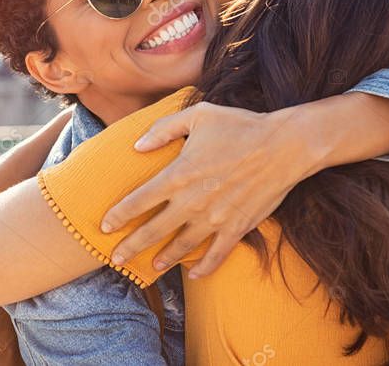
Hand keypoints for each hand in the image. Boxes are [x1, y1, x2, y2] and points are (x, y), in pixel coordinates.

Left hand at [101, 101, 317, 277]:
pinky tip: (194, 274)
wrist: (284, 146)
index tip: (104, 226)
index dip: (118, 215)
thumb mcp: (198, 115)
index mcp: (178, 174)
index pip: (139, 200)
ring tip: (151, 267)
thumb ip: (164, 129)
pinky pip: (216, 254)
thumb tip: (137, 146)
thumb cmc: (240, 126)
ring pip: (181, 246)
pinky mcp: (237, 228)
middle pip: (152, 230)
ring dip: (163, 258)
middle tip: (114, 258)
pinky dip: (204, 267)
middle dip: (130, 246)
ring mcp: (215, 218)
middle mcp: (192, 201)